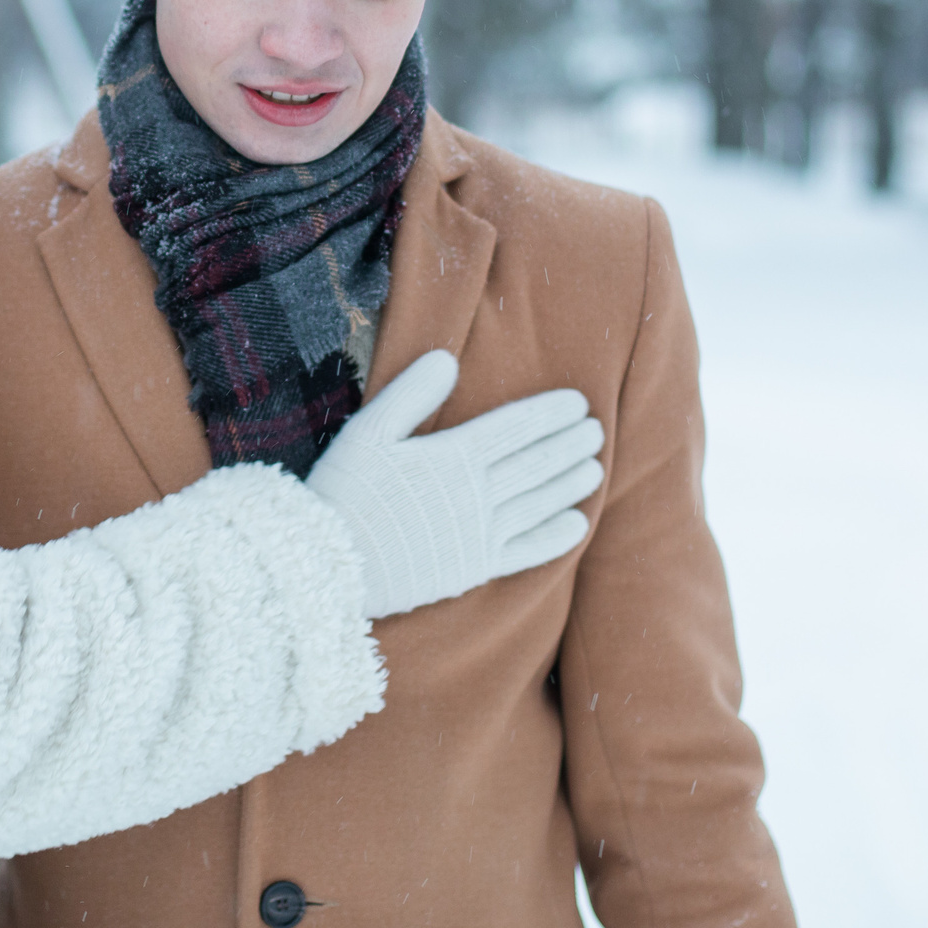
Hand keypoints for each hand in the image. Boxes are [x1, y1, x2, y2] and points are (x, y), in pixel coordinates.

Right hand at [303, 350, 603, 619]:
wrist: (330, 563)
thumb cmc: (345, 491)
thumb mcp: (368, 432)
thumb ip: (410, 394)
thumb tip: (446, 359)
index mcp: (453, 456)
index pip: (515, 428)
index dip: (550, 414)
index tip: (578, 404)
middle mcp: (475, 494)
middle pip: (536, 463)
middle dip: (570, 444)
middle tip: (597, 431)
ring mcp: (479, 533)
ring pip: (539, 503)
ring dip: (570, 484)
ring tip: (594, 468)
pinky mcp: (475, 568)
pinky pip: (526, 551)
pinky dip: (555, 537)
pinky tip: (577, 524)